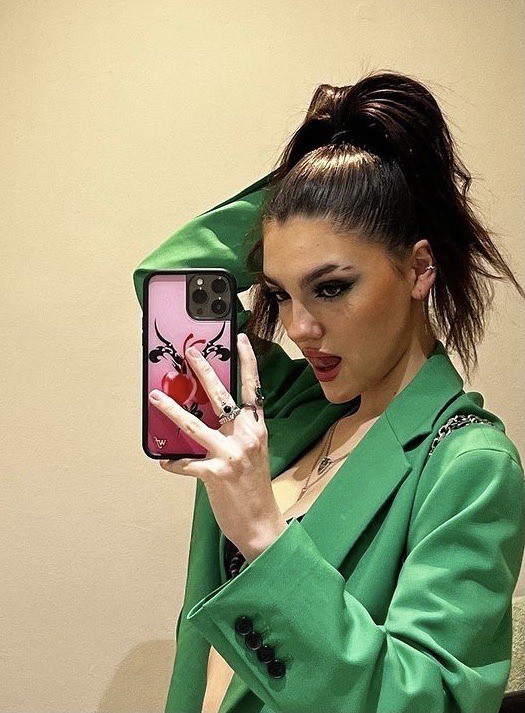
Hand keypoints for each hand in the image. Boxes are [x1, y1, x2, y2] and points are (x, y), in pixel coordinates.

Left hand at [148, 333, 286, 560]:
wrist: (261, 525)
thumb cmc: (255, 490)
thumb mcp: (253, 456)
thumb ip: (237, 435)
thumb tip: (212, 422)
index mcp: (257, 431)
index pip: (254, 390)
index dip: (248, 363)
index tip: (241, 340)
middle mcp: (246, 438)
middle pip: (222, 398)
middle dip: (204, 373)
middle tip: (190, 353)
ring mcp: (230, 455)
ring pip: (195, 425)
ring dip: (172, 410)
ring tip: (156, 397)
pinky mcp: (215, 474)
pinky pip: (186, 463)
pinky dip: (173, 462)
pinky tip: (164, 461)